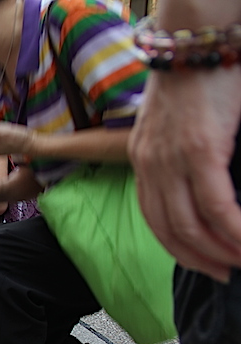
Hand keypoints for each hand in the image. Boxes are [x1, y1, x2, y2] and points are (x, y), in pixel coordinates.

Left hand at [129, 69, 240, 281]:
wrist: (196, 39)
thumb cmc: (196, 79)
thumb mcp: (177, 124)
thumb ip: (183, 157)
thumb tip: (205, 185)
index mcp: (142, 159)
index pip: (153, 216)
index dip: (176, 246)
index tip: (200, 261)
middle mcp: (150, 164)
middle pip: (169, 229)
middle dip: (197, 259)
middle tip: (223, 273)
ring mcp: (172, 160)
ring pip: (191, 225)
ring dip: (218, 251)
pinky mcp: (200, 152)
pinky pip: (216, 207)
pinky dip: (233, 232)